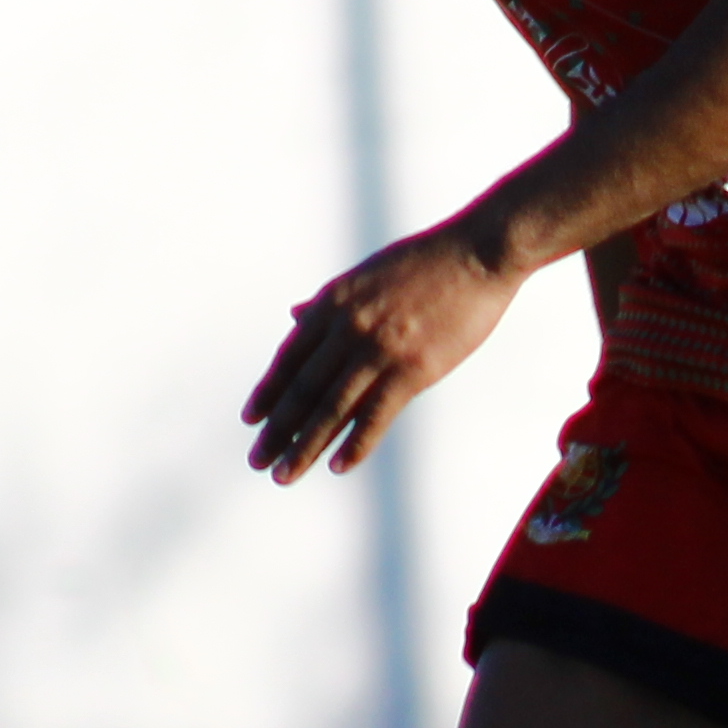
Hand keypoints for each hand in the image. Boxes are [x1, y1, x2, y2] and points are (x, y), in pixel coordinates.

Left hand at [243, 225, 520, 482]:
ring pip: (331, 408)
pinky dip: (356, 444)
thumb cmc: (425, 262)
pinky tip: (338, 466)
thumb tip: (295, 317)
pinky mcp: (413, 369)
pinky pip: (376, 415)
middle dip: (276, 429)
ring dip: (305, 446)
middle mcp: (348, 328)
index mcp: (334, 302)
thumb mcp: (365, 275)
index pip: (290, 357)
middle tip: (257, 460)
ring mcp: (379, 350)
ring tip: (284, 474)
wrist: (477, 253)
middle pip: (303, 389)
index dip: (268, 391)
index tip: (250, 418)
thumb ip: (329, 301)